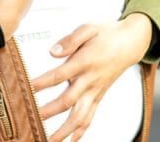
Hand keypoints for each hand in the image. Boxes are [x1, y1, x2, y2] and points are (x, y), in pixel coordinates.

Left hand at [31, 14, 151, 141]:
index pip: (60, 75)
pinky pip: (90, 117)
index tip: (29, 87)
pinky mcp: (99, 96)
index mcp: (85, 61)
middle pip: (68, 100)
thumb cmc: (107, 34)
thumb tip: (53, 51)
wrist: (130, 43)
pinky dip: (81, 131)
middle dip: (50, 111)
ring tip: (50, 139)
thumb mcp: (88, 28)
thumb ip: (70, 40)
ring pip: (80, 116)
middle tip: (35, 117)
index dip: (43, 82)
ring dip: (65, 130)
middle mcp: (90, 79)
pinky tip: (72, 140)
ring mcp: (95, 90)